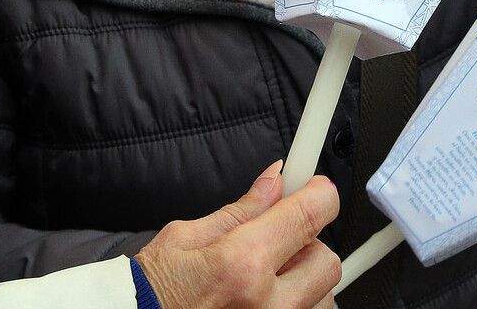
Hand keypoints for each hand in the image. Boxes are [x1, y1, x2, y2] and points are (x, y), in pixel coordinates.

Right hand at [136, 161, 340, 308]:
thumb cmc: (150, 292)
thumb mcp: (186, 236)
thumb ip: (241, 209)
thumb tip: (276, 179)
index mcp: (242, 264)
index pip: (310, 215)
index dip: (319, 193)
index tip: (315, 187)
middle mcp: (266, 304)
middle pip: (326, 260)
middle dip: (307, 243)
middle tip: (276, 241)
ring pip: (321, 295)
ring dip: (300, 279)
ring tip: (260, 278)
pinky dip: (294, 303)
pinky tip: (261, 298)